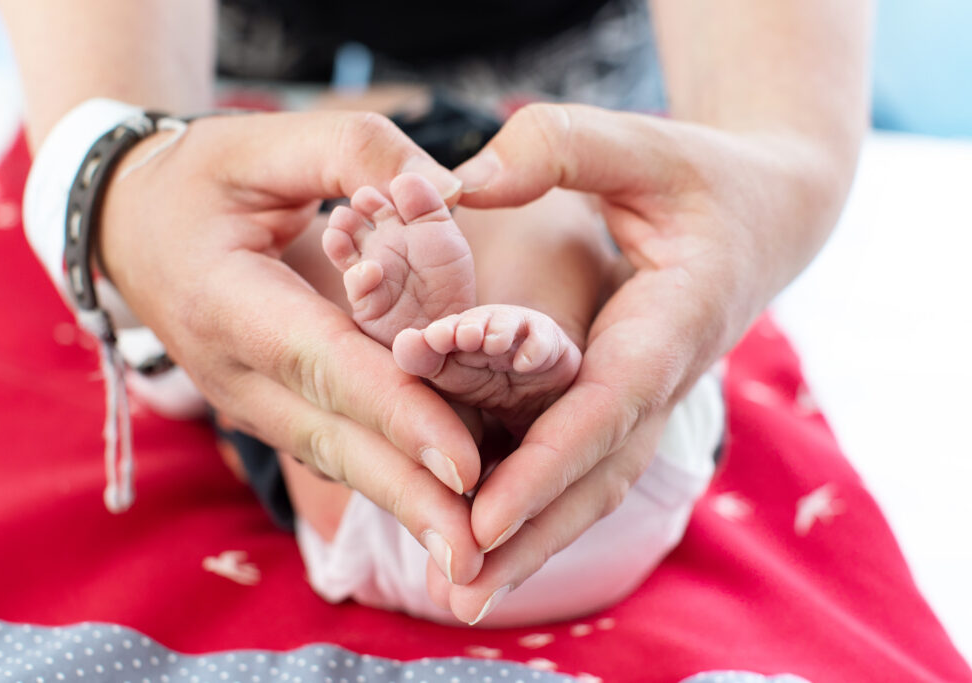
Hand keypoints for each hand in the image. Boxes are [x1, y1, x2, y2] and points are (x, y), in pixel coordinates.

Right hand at [99, 111, 485, 583]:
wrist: (128, 226)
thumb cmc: (197, 178)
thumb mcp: (263, 141)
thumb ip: (356, 148)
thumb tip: (449, 187)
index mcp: (229, 302)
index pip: (326, 364)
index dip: (396, 414)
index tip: (463, 467)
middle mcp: (237, 372)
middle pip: (336, 442)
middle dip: (410, 500)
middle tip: (477, 559)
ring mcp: (251, 402)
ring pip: (338, 460)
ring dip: (404, 508)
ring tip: (468, 560)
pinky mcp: (272, 410)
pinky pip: (337, 450)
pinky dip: (388, 482)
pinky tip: (440, 515)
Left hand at [431, 103, 849, 621]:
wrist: (771, 216)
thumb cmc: (706, 176)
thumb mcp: (644, 143)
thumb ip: (560, 147)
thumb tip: (461, 183)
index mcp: (667, 325)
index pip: (603, 408)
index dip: (546, 466)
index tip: (485, 518)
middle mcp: (658, 379)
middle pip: (595, 477)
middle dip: (530, 538)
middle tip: (458, 596)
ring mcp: (646, 399)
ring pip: (592, 487)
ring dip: (533, 544)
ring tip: (463, 597)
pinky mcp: (627, 402)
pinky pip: (584, 467)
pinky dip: (541, 509)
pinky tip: (489, 543)